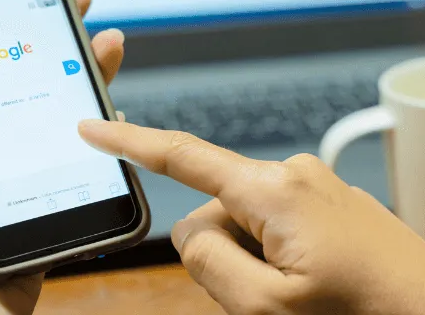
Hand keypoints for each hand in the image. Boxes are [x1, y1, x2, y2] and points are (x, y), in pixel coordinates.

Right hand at [77, 124, 424, 314]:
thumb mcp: (268, 309)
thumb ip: (210, 262)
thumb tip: (192, 229)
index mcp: (273, 189)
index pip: (183, 157)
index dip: (129, 142)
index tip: (89, 128)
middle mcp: (295, 173)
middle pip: (217, 212)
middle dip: (227, 256)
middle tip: (277, 302)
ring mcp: (319, 187)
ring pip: (251, 226)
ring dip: (259, 265)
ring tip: (309, 299)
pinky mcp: (335, 204)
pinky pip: (283, 228)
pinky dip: (283, 260)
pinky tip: (322, 290)